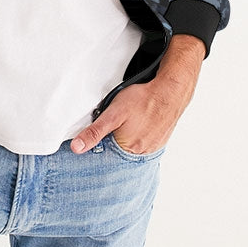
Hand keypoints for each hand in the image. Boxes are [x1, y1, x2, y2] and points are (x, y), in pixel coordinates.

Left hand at [70, 34, 205, 154]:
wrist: (170, 91)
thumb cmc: (142, 99)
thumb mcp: (113, 113)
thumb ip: (94, 132)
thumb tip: (77, 148)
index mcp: (127, 150)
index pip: (106, 156)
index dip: (99, 145)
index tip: (97, 135)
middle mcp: (141, 153)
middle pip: (119, 153)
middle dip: (113, 142)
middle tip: (117, 124)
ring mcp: (152, 147)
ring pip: (131, 148)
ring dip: (126, 139)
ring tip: (128, 123)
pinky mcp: (159, 140)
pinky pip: (144, 143)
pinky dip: (138, 136)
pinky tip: (137, 124)